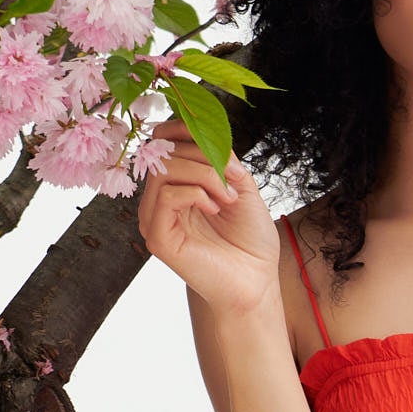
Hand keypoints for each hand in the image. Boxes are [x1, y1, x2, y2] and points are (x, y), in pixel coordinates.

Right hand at [134, 128, 280, 322]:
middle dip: (203, 156)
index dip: (185, 130)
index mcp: (175, 186)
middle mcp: (159, 201)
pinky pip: (166, 196)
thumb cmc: (250, 240)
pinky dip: (195, 192)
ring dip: (203, 174)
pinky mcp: (159, 238)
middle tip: (232, 179)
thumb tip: (200, 132)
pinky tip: (214, 207)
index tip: (220, 145)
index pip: (163, 142)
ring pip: (163, 171)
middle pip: (163, 152)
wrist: (257, 281)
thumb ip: (220, 157)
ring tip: (227, 196)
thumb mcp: (241, 186)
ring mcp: (155, 219)